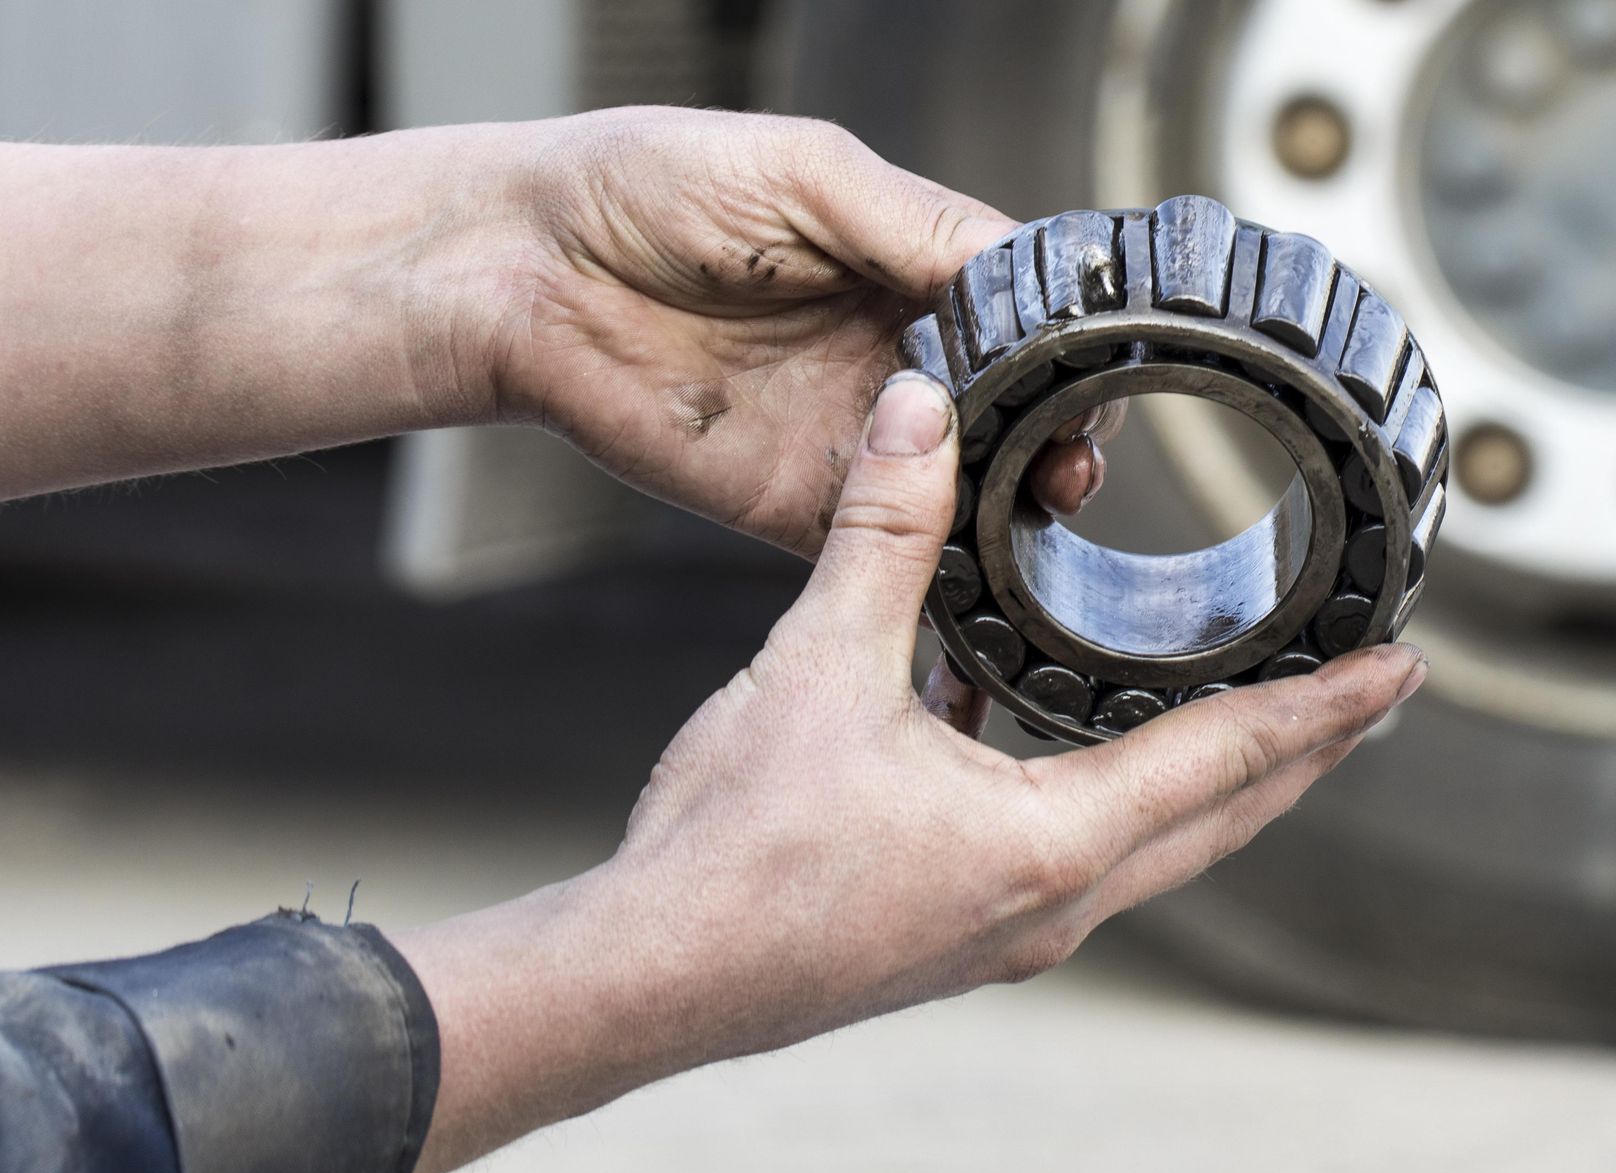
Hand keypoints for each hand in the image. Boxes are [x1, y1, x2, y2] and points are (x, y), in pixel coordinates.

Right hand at [396, 374, 1426, 1172]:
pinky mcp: (966, 929)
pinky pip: (1081, 853)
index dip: (1326, 707)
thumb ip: (883, 534)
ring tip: (1257, 711)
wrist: (651, 976)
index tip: (1401, 668)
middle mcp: (1054, 902)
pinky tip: (1069, 734)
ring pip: (1159, 842)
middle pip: (1223, 815)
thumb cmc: (735, 853)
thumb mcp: (817, 669)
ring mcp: (1011, 928)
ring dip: (1217, 776)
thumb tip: (921, 417)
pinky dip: (1114, 792)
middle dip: (1304, 749)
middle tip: (1370, 690)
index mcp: (1049, 843)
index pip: (1230, 758)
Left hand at [490, 107, 1115, 557]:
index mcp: (900, 269)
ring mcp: (847, 435)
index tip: (1091, 374)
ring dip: (1010, 501)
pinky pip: (883, 544)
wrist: (524, 275)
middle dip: (1053, 437)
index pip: (1016, 318)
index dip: (1063, 349)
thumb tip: (1020, 264)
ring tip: (1043, 500)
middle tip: (1074, 459)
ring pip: (961, 486)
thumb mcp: (803, 170)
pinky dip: (932, 559)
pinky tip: (970, 552)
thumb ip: (915, 223)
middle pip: (1007, 412)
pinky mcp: (799, 503)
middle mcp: (886, 357)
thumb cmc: (640, 188)